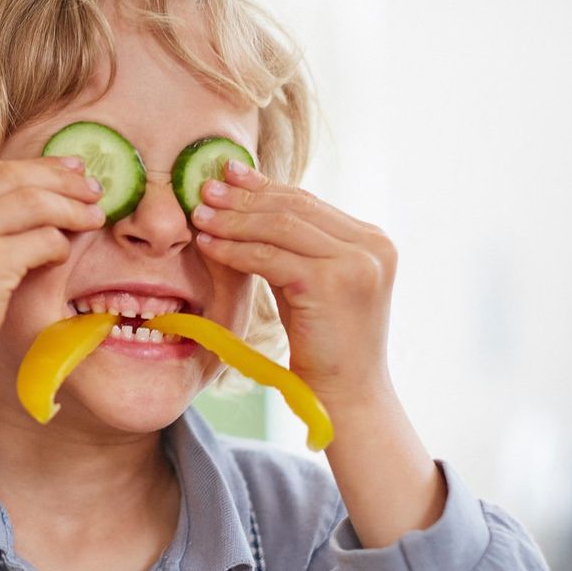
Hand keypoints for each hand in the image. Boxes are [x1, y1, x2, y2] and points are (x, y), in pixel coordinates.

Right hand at [0, 157, 104, 396]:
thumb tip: (28, 207)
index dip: (38, 168)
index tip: (70, 170)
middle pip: (16, 177)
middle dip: (63, 180)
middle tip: (94, 188)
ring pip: (34, 202)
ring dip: (72, 208)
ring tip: (95, 218)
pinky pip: (40, 240)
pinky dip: (59, 245)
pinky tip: (63, 256)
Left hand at [190, 161, 397, 405]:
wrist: (346, 396)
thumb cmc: (323, 344)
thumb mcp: (310, 283)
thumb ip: (294, 246)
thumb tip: (249, 203)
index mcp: (372, 240)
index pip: (307, 202)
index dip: (264, 186)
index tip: (228, 174)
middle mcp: (372, 245)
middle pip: (294, 208)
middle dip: (244, 197)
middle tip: (203, 189)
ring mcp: (357, 262)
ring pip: (280, 227)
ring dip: (233, 220)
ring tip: (199, 216)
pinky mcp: (333, 282)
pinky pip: (270, 257)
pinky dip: (234, 250)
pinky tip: (208, 246)